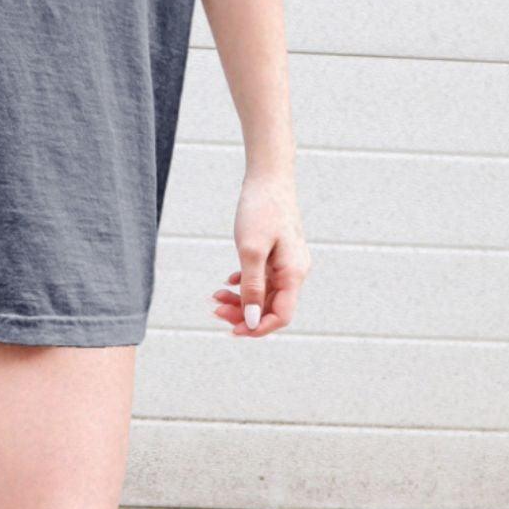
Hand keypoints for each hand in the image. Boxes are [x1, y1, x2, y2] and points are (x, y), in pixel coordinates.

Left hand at [212, 173, 310, 336]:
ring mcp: (286, 262)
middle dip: (243, 314)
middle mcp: (294, 271)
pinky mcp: (278, 253)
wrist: (268, 177)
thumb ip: (252, 287)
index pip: (281, 316)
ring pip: (264, 293)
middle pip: (271, 306)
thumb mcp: (250, 250)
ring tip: (216, 296)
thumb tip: (251, 320)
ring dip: (241, 300)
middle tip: (215, 310)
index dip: (258, 328)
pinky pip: (263, 278)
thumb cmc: (261, 210)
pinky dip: (245, 284)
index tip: (233, 330)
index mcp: (293, 273)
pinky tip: (228, 282)